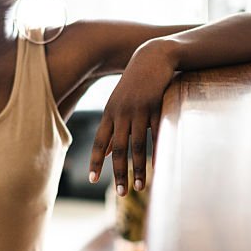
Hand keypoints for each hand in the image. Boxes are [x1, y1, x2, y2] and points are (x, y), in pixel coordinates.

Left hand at [88, 39, 176, 193]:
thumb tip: (104, 153)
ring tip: (141, 188)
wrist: (152, 57)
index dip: (95, 161)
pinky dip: (156, 152)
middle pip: (118, 149)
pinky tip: (158, 167)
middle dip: (119, 173)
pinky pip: (156, 134)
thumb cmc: (133, 84)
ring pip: (137, 146)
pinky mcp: (156, 106)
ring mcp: (139, 110)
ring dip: (138, 169)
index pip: (98, 142)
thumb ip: (111, 130)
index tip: (92, 180)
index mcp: (109, 114)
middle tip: (121, 194)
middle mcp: (121, 114)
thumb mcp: (118, 105)